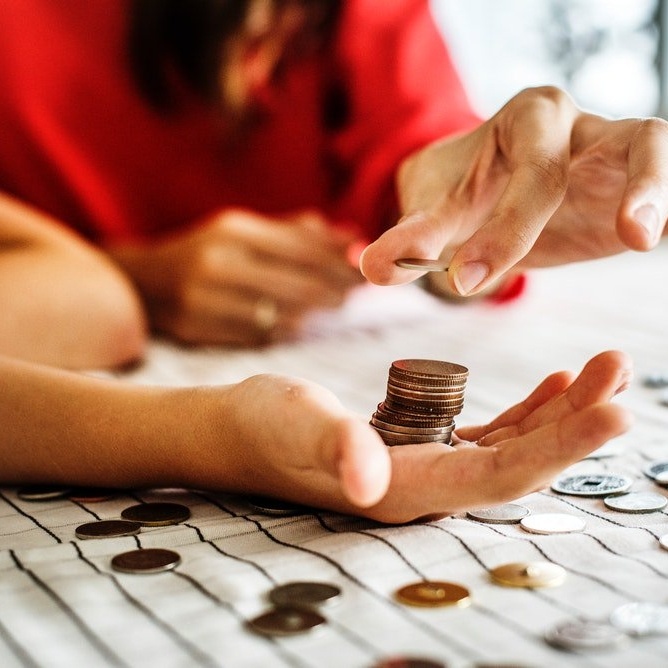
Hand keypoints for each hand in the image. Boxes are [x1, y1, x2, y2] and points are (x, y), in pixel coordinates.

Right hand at [110, 208, 363, 345]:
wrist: (146, 281)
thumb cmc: (208, 252)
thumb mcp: (246, 230)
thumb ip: (298, 233)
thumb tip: (353, 238)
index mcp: (233, 231)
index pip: (302, 249)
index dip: (339, 263)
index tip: (364, 270)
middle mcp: (218, 263)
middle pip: (297, 284)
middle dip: (335, 290)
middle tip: (358, 293)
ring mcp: (205, 299)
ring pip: (281, 314)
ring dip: (314, 312)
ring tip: (333, 305)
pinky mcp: (198, 328)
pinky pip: (259, 335)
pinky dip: (286, 329)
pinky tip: (299, 322)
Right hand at [193, 350, 632, 523]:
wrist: (240, 429)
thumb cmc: (263, 425)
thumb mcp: (296, 425)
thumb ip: (335, 449)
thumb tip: (369, 481)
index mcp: (406, 489)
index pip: (500, 477)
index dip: (561, 450)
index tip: (614, 412)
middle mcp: (427, 488)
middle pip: (521, 463)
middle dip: (578, 423)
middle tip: (621, 373)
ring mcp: (426, 468)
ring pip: (513, 447)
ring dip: (562, 413)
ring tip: (602, 371)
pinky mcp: (420, 446)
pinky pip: (488, 434)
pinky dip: (527, 411)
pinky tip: (554, 387)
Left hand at [360, 87, 667, 295]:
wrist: (486, 194)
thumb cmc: (462, 192)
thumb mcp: (435, 211)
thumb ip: (410, 238)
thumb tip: (372, 268)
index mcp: (528, 120)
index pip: (532, 169)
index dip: (507, 227)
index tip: (467, 279)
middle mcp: (579, 127)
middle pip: (607, 148)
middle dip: (609, 200)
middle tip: (596, 250)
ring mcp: (613, 155)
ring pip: (652, 150)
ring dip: (655, 190)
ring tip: (641, 238)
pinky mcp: (631, 192)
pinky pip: (661, 196)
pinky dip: (661, 212)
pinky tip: (649, 239)